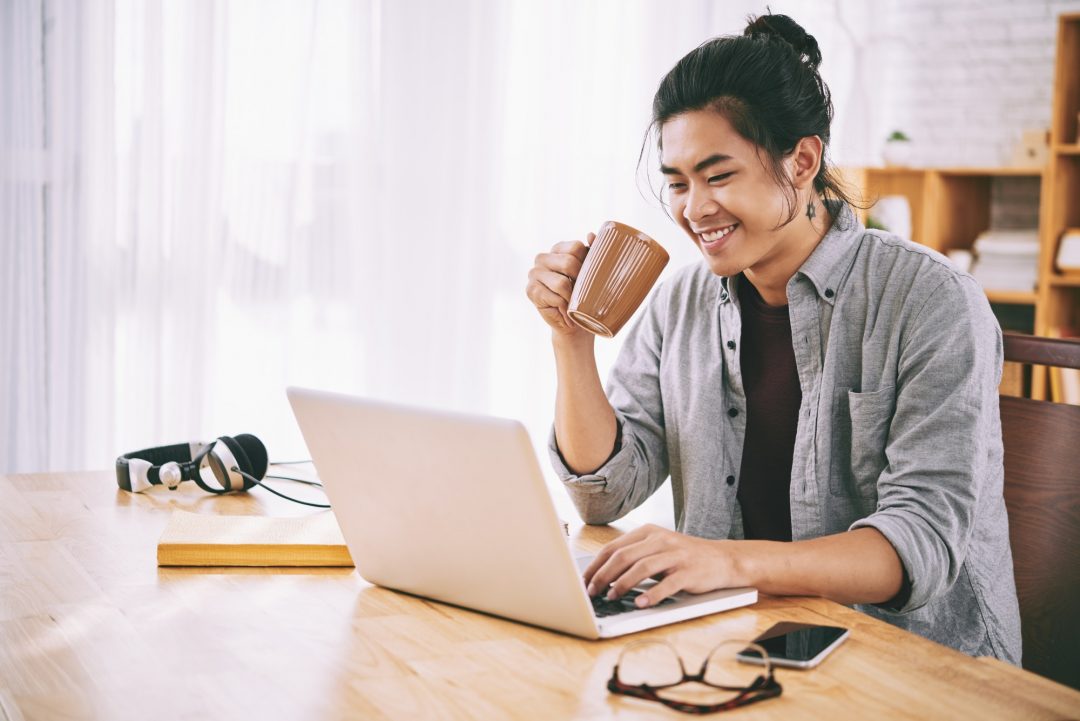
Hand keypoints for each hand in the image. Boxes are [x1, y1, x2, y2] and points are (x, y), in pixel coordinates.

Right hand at [525, 235, 592, 336]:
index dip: (586, 263)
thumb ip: (593, 251)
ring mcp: (534, 273)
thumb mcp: (591, 272)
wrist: (575, 322)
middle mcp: (542, 258)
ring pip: (562, 283)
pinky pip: (555, 298)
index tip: (588, 276)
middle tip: (582, 293)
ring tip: (573, 304)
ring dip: (572, 298)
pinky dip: (564, 307)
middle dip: (580, 282)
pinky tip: (564, 310)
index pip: (576, 247)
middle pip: (569, 263)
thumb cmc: (584, 295)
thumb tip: (590, 235)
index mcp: (557, 249)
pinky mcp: (530, 290)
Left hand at [582, 524, 740, 608]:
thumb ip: (634, 555)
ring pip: (641, 568)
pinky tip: (641, 603)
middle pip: (623, 556)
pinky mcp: (689, 572)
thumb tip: (602, 574)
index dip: (596, 565)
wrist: (723, 559)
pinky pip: (667, 584)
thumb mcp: (658, 548)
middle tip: (592, 592)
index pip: (613, 547)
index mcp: (648, 532)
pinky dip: (652, 595)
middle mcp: (660, 540)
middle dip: (603, 576)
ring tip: (611, 597)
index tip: (584, 581)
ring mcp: (675, 555)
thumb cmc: (684, 557)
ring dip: (622, 584)